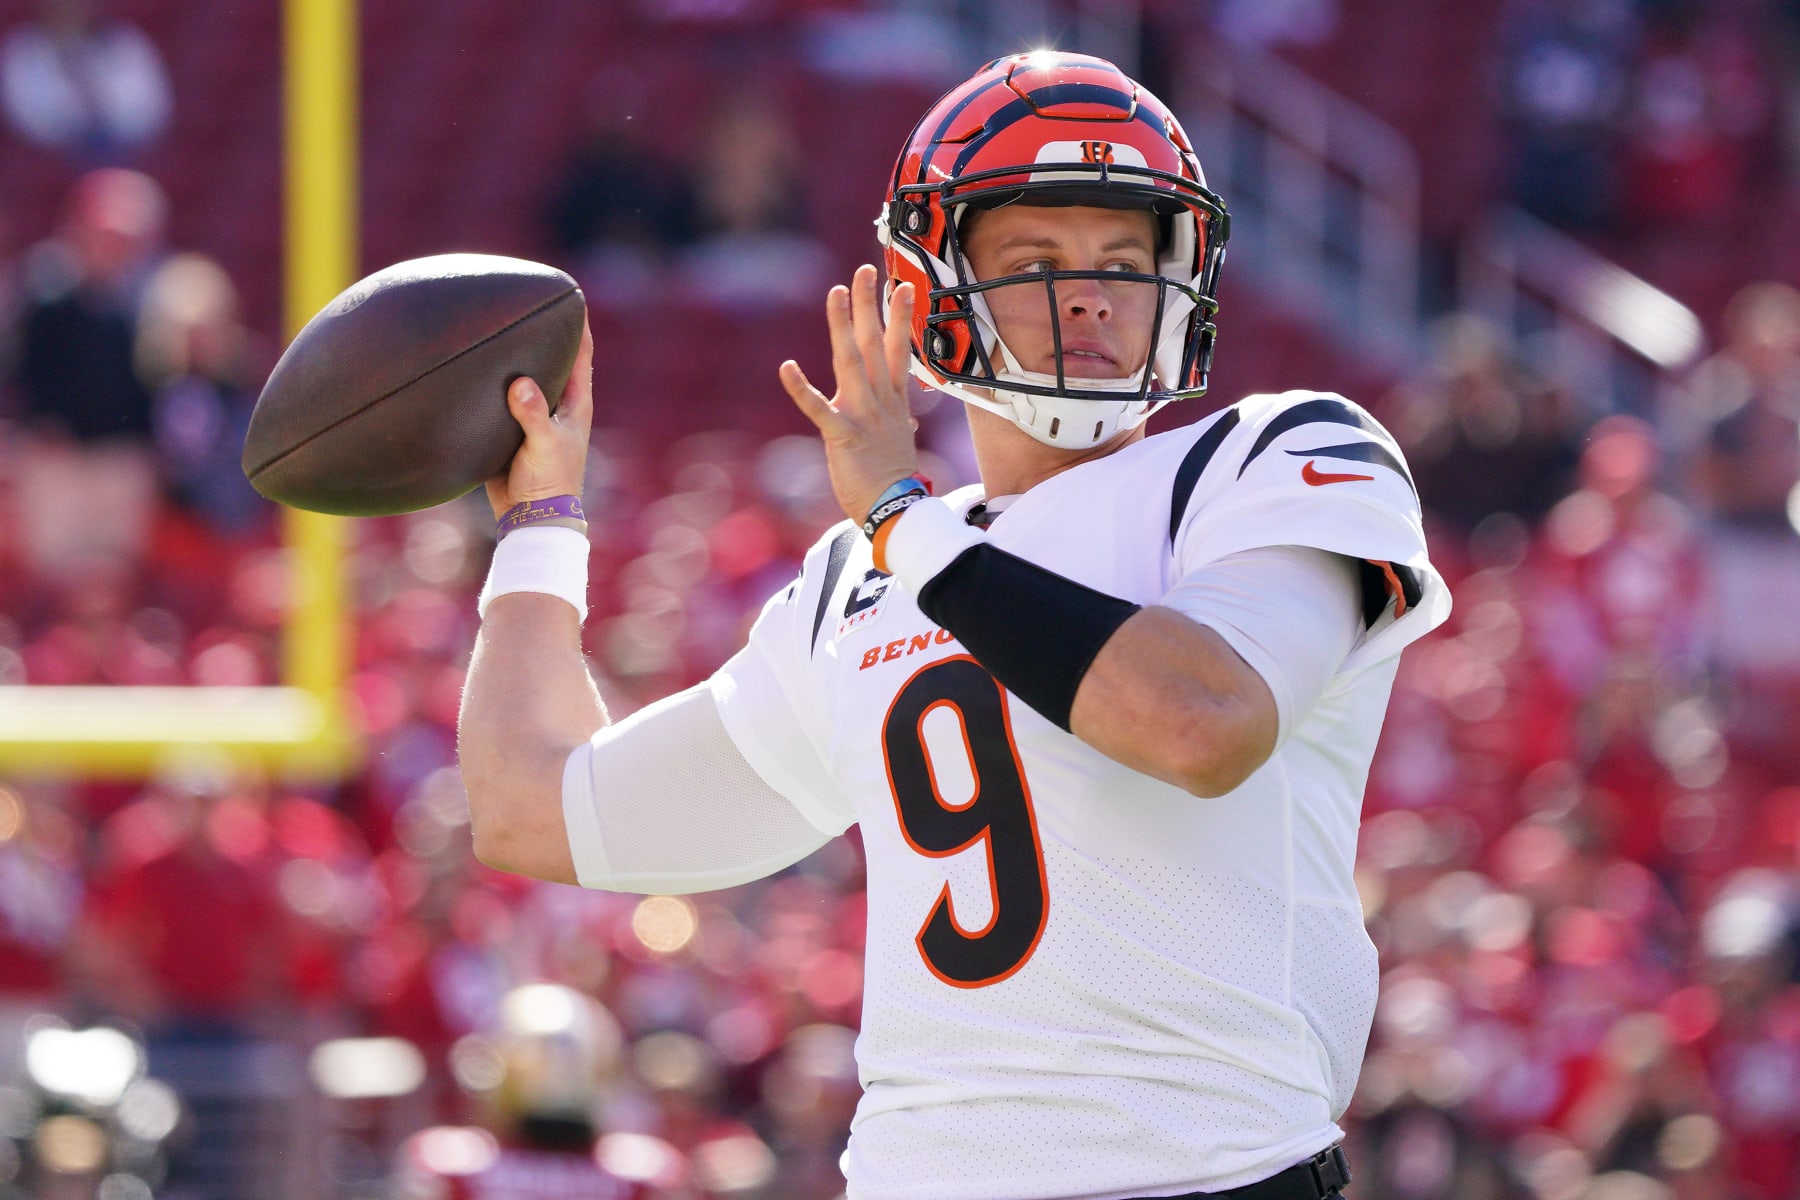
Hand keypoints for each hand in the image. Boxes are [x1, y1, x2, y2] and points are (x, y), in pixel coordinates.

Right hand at [486, 315, 594, 519]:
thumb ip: (533, 414)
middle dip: (539, 333)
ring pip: (521, 376)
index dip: (578, 323)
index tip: (569, 294)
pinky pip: (496, 399)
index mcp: (574, 402)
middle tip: (521, 300)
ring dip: (510, 358)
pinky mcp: (508, 429)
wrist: (528, 517)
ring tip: (491, 327)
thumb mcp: (544, 445)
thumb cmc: (548, 482)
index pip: (581, 352)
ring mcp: (531, 415)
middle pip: (550, 357)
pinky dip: (487, 384)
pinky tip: (469, 368)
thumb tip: (519, 384)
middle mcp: (555, 404)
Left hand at [780, 264, 921, 523]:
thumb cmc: (895, 482)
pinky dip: (802, 389)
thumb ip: (901, 427)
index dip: (900, 317)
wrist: (897, 511)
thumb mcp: (901, 447)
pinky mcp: (843, 436)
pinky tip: (786, 367)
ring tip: (836, 293)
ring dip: (842, 325)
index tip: (901, 286)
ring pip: (852, 361)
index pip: (899, 350)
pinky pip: (819, 409)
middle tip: (865, 271)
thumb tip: (910, 425)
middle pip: (875, 344)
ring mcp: (864, 416)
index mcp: (894, 403)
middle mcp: (881, 402)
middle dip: (871, 305)